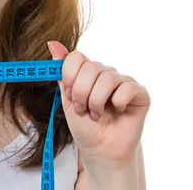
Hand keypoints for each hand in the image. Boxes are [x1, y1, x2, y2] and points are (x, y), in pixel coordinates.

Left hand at [47, 41, 149, 168]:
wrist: (100, 150)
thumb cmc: (84, 126)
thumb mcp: (67, 99)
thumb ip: (61, 73)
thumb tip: (52, 43)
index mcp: (88, 72)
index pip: (77, 57)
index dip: (69, 76)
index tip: (69, 95)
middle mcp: (106, 73)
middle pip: (90, 67)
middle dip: (81, 92)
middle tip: (83, 109)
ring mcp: (124, 81)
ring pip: (107, 78)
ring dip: (97, 101)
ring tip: (96, 114)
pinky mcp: (140, 93)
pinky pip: (127, 88)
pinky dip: (117, 102)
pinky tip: (117, 111)